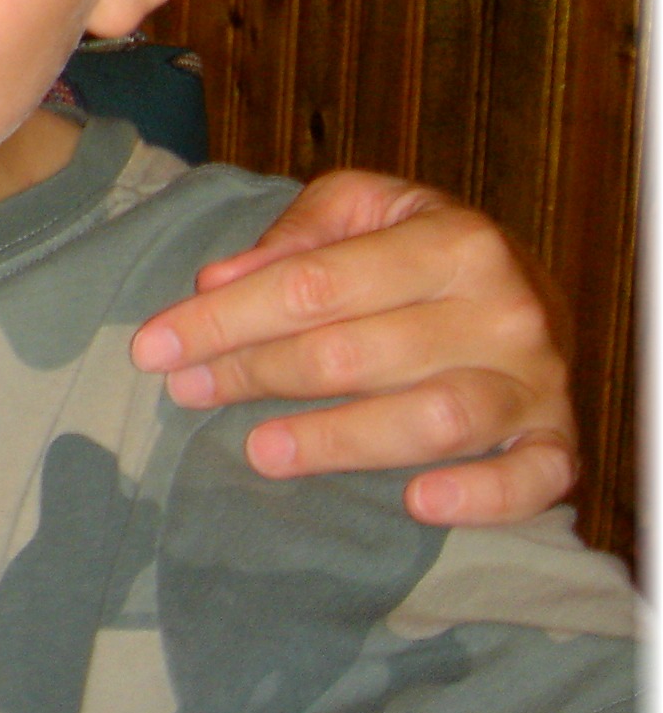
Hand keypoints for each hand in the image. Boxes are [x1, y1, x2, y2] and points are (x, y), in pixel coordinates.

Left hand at [130, 171, 576, 525]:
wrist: (528, 286)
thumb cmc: (419, 249)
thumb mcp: (362, 209)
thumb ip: (296, 236)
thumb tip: (215, 281)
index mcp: (452, 240)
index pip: (314, 284)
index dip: (224, 318)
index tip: (153, 347)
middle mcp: (503, 308)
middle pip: (355, 353)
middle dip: (255, 374)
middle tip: (186, 392)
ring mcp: (536, 381)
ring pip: (432, 419)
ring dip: (337, 440)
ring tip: (259, 450)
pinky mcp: (559, 441)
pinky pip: (533, 480)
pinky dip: (480, 497)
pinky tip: (415, 503)